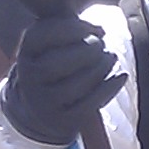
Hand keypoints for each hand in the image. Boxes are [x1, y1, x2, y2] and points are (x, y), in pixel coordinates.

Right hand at [1, 15, 123, 146]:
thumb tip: (100, 30)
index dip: (76, 28)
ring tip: (111, 57)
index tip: (98, 29)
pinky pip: (89, 104)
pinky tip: (121, 76)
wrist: (42, 108)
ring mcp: (44, 102)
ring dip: (100, 68)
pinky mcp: (62, 120)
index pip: (45, 35)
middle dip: (87, 50)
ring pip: (74, 86)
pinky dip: (109, 88)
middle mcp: (29, 78)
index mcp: (26, 52)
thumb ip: (72, 28)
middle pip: (56, 63)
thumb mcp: (54, 42)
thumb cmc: (56, 62)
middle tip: (102, 45)